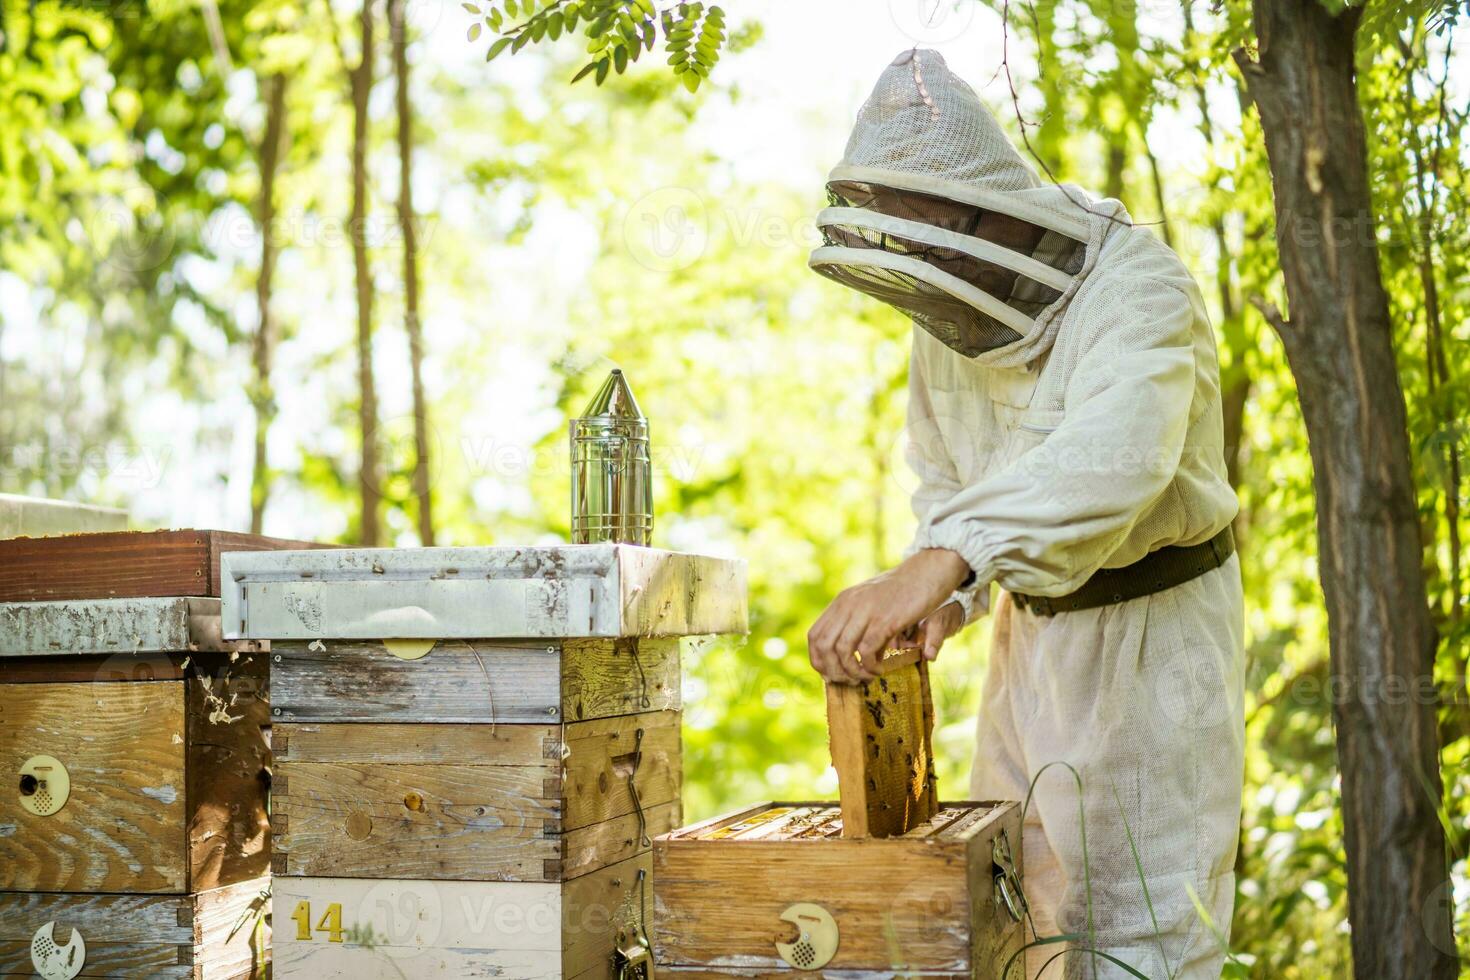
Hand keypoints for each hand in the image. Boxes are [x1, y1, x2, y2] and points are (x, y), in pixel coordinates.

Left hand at [807, 548, 972, 684]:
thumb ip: (859, 625)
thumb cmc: (902, 592)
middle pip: (824, 647)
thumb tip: (853, 657)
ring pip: (843, 651)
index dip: (819, 660)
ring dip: (852, 672)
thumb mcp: (871, 604)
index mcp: (842, 602)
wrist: (927, 572)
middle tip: (850, 681)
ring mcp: (865, 611)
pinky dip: (869, 667)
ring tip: (866, 676)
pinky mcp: (884, 620)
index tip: (832, 674)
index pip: (814, 636)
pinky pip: (866, 651)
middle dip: (833, 671)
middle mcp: (849, 605)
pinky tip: (879, 670)